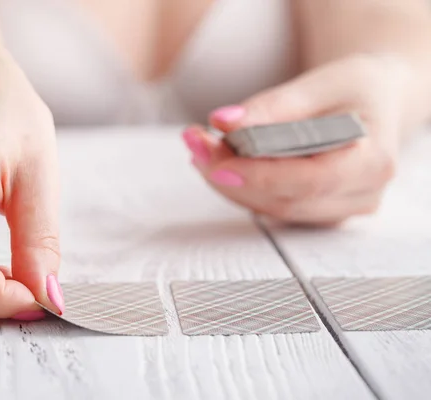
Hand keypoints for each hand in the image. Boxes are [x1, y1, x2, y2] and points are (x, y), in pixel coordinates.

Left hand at [182, 54, 412, 224]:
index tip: (215, 161)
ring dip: (230, 183)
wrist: (374, 99)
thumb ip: (272, 107)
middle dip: (232, 176)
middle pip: (286, 199)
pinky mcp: (320, 211)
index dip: (259, 175)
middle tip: (196, 145)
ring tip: (200, 149)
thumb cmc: (353, 87)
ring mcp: (342, 208)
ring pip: (274, 209)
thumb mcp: (319, 83)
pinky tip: (219, 162)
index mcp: (374, 160)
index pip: (311, 180)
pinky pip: (275, 207)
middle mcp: (363, 194)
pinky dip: (242, 187)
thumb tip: (223, 122)